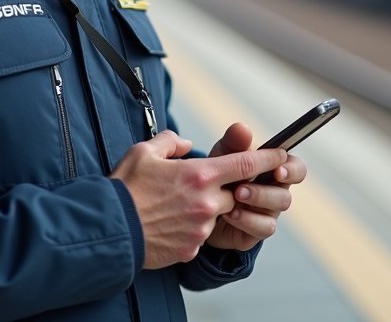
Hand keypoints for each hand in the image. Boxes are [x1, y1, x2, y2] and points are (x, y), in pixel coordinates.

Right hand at [109, 129, 288, 269]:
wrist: (109, 230)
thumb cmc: (125, 188)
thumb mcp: (144, 151)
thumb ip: (172, 142)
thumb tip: (186, 143)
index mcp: (200, 175)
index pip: (247, 164)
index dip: (268, 158)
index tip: (282, 154)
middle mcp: (206, 202)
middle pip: (234, 193)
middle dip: (225, 189)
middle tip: (200, 185)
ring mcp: (201, 229)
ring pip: (217, 215)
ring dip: (204, 209)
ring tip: (175, 206)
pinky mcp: (191, 248)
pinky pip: (200, 235)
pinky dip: (190, 228)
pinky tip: (168, 223)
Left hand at [204, 122, 306, 252]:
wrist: (198, 205)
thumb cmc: (217, 174)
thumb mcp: (222, 155)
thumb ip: (234, 142)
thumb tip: (243, 128)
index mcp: (274, 170)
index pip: (297, 169)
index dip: (292, 170)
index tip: (278, 170)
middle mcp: (275, 193)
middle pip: (286, 195)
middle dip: (264, 191)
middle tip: (240, 188)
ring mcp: (267, 213)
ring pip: (276, 212)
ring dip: (255, 203)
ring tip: (232, 198)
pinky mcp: (256, 231)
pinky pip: (263, 229)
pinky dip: (246, 220)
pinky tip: (229, 214)